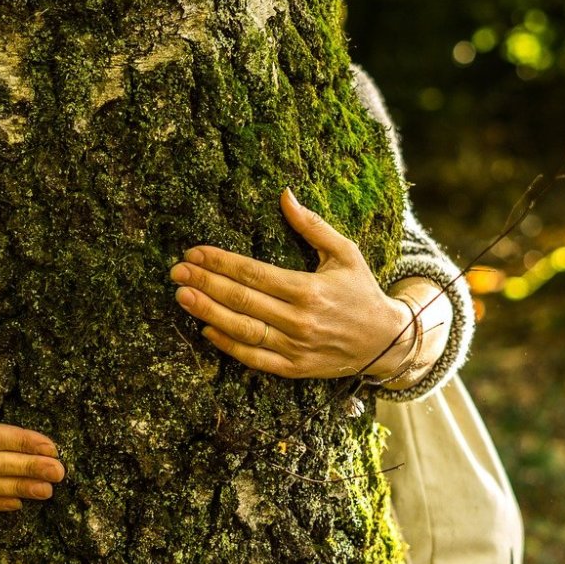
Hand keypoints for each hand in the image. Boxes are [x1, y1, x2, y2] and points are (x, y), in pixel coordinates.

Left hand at [169, 188, 412, 378]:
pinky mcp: (295, 369)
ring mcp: (296, 348)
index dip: (220, 262)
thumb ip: (312, 225)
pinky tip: (206, 329)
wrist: (388, 341)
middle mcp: (300, 319)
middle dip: (205, 283)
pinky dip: (229, 345)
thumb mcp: (345, 253)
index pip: (254, 273)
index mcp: (309, 288)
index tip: (194, 251)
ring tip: (181, 296)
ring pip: (244, 329)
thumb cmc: (362, 291)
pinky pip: (255, 359)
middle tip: (176, 271)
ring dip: (208, 312)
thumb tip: (284, 194)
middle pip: (242, 299)